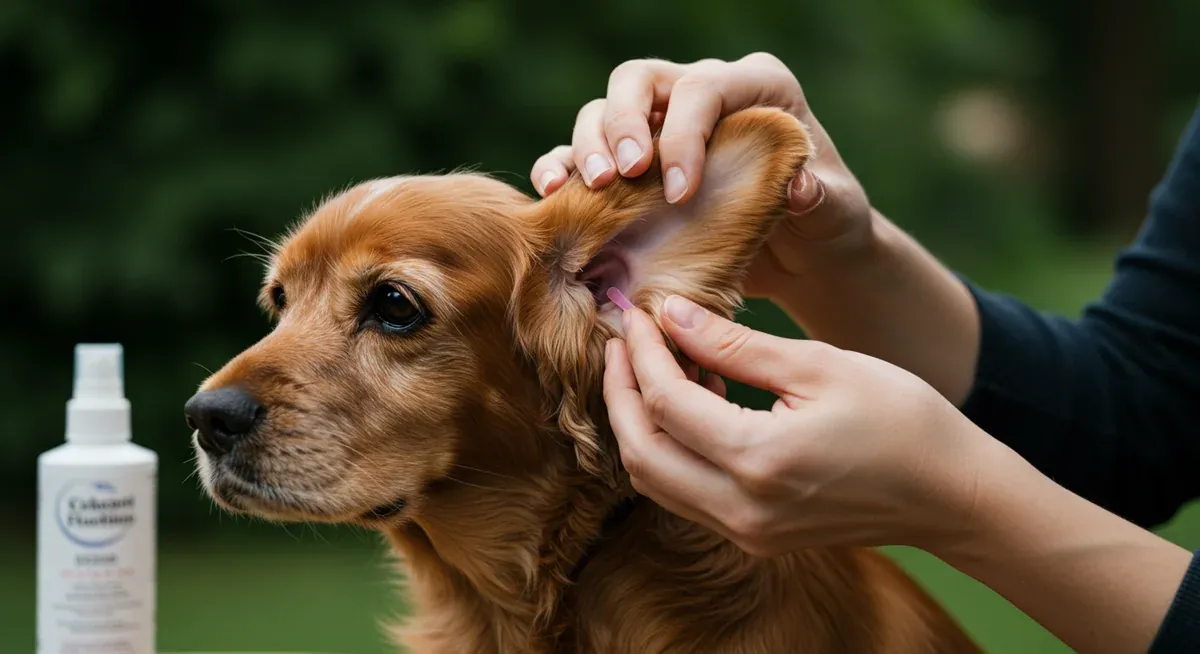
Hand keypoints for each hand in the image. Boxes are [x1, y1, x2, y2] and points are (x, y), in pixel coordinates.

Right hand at [530, 53, 873, 298]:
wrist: (801, 254)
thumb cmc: (825, 223)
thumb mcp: (837, 213)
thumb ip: (824, 200)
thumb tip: (799, 188)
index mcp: (756, 86)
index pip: (704, 87)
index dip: (684, 133)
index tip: (683, 194)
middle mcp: (699, 95)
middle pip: (638, 81)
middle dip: (622, 124)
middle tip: (623, 175)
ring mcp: (659, 127)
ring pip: (602, 111)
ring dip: (588, 146)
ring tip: (594, 189)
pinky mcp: (632, 168)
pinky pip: (583, 154)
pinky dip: (562, 167)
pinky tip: (553, 192)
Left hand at [602, 295, 985, 555]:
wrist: (953, 494)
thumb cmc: (901, 418)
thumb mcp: (819, 366)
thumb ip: (737, 344)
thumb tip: (669, 315)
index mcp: (759, 460)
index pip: (666, 402)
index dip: (642, 353)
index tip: (635, 313)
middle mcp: (742, 509)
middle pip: (641, 451)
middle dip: (620, 391)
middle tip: (623, 340)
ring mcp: (746, 532)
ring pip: (655, 479)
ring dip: (642, 420)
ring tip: (655, 363)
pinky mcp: (755, 537)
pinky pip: (686, 492)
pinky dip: (673, 446)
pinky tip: (694, 397)